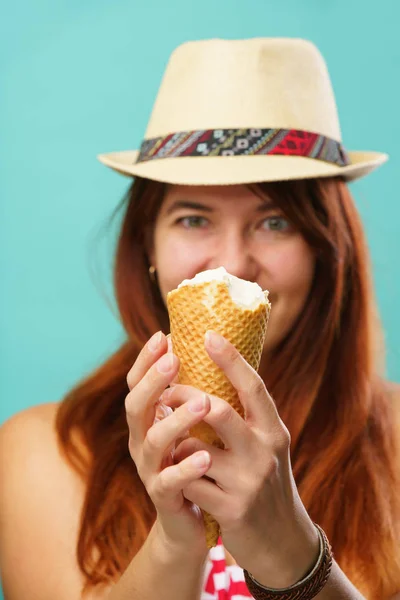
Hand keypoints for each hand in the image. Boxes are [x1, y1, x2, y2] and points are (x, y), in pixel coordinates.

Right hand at [125, 331, 211, 556]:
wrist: (194, 520)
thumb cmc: (196, 462)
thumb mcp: (191, 426)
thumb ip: (192, 394)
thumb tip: (211, 346)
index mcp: (149, 420)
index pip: (137, 384)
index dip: (146, 360)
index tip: (164, 336)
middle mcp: (142, 441)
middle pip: (136, 406)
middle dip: (154, 380)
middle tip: (175, 359)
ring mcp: (150, 470)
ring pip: (152, 441)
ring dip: (176, 419)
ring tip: (203, 403)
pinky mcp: (164, 498)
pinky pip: (169, 482)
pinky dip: (186, 467)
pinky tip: (206, 456)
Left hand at [160, 330, 319, 587]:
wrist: (280, 541)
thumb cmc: (263, 481)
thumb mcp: (265, 445)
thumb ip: (246, 415)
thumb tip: (217, 371)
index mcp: (273, 430)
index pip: (253, 386)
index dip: (231, 359)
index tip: (208, 335)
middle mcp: (264, 451)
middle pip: (218, 411)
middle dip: (184, 397)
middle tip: (165, 391)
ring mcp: (248, 482)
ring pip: (195, 447)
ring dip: (176, 441)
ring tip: (172, 441)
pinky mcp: (231, 509)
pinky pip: (188, 480)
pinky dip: (177, 473)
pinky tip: (180, 475)